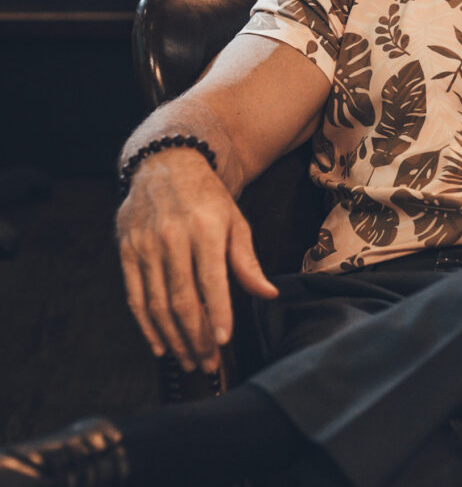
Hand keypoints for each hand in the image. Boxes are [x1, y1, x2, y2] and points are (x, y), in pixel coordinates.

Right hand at [115, 148, 278, 371]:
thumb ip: (247, 261)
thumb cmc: (208, 199)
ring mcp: (145, 245)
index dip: (218, 313)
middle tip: (208, 363)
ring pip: (157, 303)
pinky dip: (146, 325)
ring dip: (174, 337)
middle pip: (182, 298)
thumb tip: (268, 294)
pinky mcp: (126, 252)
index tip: (224, 341)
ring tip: (190, 361)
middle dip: (196, 336)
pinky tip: (161, 345)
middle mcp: (172, 238)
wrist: (167, 165)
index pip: (211, 280)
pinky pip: (135, 296)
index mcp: (205, 229)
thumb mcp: (236, 221)